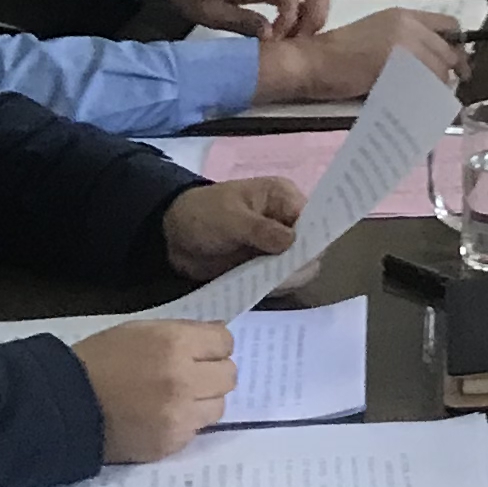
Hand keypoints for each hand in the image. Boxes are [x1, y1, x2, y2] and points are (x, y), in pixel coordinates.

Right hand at [73, 319, 234, 461]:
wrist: (65, 405)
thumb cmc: (100, 360)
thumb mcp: (140, 330)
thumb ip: (182, 332)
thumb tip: (217, 336)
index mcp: (175, 344)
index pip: (225, 342)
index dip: (213, 345)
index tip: (201, 351)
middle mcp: (184, 380)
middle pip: (229, 375)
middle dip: (213, 372)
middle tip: (192, 375)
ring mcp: (179, 416)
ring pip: (219, 406)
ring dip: (203, 400)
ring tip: (178, 398)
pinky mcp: (171, 443)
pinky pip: (197, 430)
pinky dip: (186, 423)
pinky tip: (163, 417)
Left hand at [144, 0, 330, 40]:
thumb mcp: (206, 12)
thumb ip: (241, 22)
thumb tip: (272, 36)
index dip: (291, 17)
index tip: (276, 38)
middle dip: (318, 12)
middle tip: (301, 39)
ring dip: (317, 7)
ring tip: (298, 34)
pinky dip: (309, 3)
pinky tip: (292, 24)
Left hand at [160, 174, 303, 280]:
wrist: (174, 236)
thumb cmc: (203, 214)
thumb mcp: (229, 217)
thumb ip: (259, 229)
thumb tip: (292, 241)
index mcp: (283, 198)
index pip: (314, 218)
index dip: (313, 238)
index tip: (299, 258)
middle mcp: (287, 221)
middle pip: (311, 247)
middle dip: (298, 264)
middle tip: (276, 276)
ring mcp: (277, 247)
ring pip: (298, 268)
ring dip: (284, 279)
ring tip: (260, 281)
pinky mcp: (266, 267)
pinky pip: (280, 281)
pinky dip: (272, 288)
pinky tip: (258, 288)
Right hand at [257, 3, 466, 104]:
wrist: (311, 61)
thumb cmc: (338, 55)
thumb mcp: (379, 38)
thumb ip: (408, 44)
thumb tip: (437, 65)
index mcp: (403, 15)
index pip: (450, 26)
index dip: (458, 47)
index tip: (459, 66)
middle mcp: (407, 26)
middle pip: (447, 53)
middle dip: (449, 74)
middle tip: (443, 93)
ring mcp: (401, 46)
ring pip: (437, 73)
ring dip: (435, 90)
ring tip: (424, 102)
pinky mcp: (393, 67)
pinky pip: (420, 87)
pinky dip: (421, 99)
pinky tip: (412, 107)